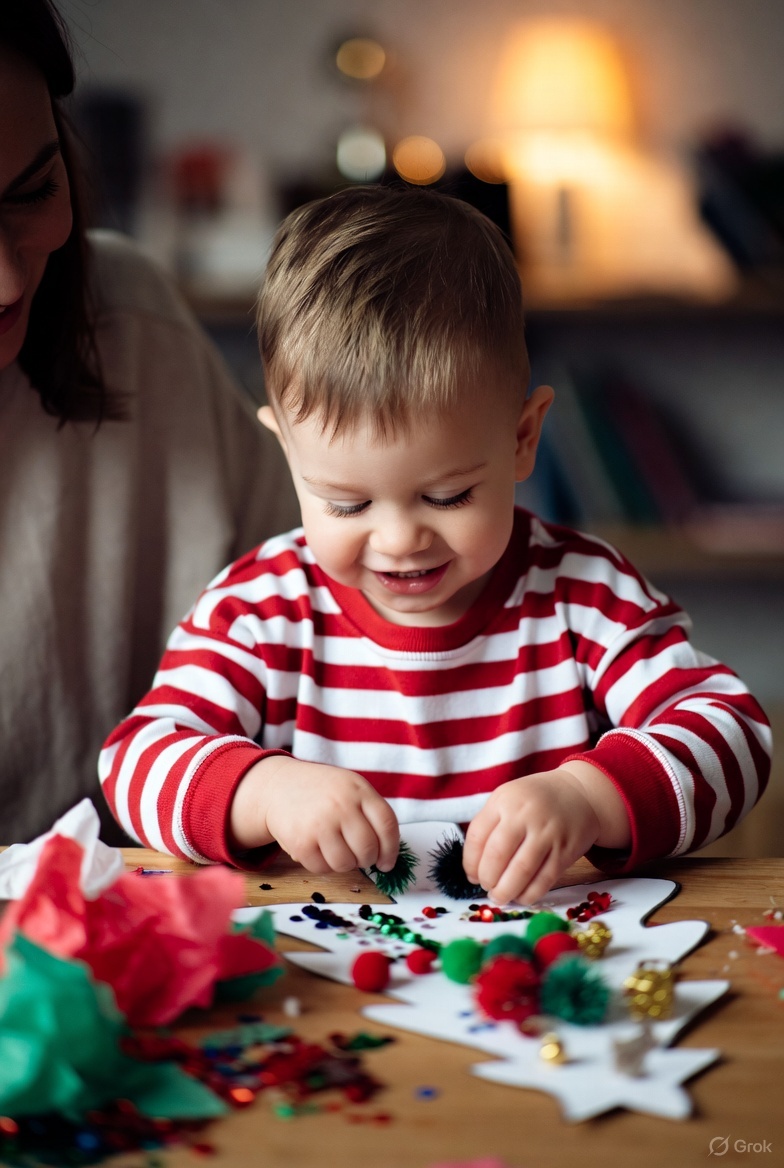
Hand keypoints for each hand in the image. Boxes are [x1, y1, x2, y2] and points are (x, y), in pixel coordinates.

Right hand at [229, 755, 398, 874]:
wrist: (279, 785)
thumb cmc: (322, 791)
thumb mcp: (350, 787)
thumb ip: (370, 813)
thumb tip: (387, 855)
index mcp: (359, 790)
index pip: (387, 825)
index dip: (391, 849)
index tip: (387, 862)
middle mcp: (340, 805)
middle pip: (368, 848)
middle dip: (368, 860)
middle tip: (360, 857)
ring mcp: (320, 824)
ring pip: (346, 864)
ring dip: (345, 864)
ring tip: (337, 850)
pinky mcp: (301, 842)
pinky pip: (322, 869)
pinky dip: (323, 865)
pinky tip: (318, 849)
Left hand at [462, 768, 604, 905]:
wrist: (579, 794)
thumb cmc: (536, 800)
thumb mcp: (508, 798)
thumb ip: (490, 824)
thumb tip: (474, 867)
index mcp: (505, 800)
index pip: (477, 836)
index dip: (470, 862)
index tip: (471, 875)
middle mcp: (525, 815)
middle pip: (497, 855)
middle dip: (487, 878)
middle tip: (486, 887)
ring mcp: (547, 833)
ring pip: (521, 871)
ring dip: (506, 891)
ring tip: (499, 897)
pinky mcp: (565, 851)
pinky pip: (544, 879)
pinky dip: (529, 894)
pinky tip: (521, 897)